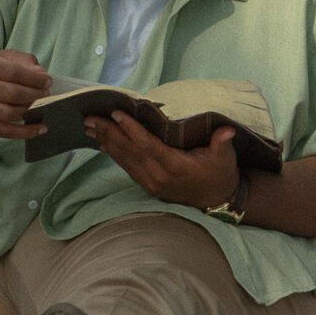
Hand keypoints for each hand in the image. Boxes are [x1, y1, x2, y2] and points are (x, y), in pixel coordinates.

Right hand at [0, 51, 52, 142]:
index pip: (14, 72)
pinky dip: (25, 132)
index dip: (35, 78)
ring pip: (10, 113)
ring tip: (42, 107)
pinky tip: (39, 129)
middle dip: (35, 95)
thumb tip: (41, 73)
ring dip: (31, 112)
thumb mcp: (0, 58)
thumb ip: (21, 61)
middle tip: (47, 95)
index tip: (48, 81)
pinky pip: (5, 131)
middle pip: (13, 93)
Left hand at [85, 115, 241, 211]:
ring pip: (124, 159)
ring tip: (88, 126)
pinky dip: (113, 153)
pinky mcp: (147, 185)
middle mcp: (158, 177)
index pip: (148, 145)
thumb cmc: (220, 173)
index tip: (116, 114)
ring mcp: (150, 183)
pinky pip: (126, 167)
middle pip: (129, 151)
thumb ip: (223, 143)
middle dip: (108, 132)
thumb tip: (226, 130)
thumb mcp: (225, 157)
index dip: (131, 130)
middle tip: (90, 117)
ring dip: (105, 141)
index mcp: (175, 167)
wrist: (216, 200)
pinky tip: (102, 142)